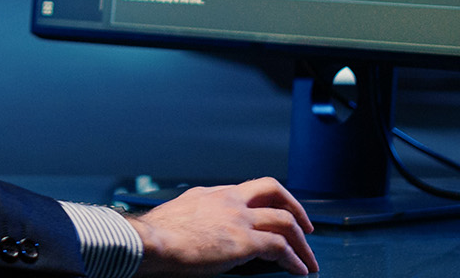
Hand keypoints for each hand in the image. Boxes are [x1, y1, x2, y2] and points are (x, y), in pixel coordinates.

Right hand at [126, 178, 317, 275]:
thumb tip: (196, 233)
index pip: (247, 190)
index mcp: (210, 194)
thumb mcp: (176, 217)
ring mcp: (238, 218)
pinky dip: (295, 260)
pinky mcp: (244, 241)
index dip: (267, 203)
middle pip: (273, 190)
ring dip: (302, 242)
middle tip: (306, 227)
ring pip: (284, 221)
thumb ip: (193, 219)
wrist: (150, 242)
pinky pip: (281, 247)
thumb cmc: (154, 237)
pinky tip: (299, 271)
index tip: (275, 214)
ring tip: (309, 260)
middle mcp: (228, 200)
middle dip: (295, 207)